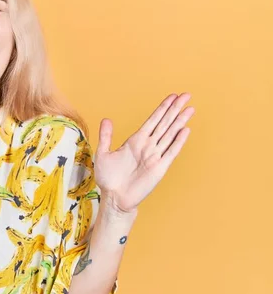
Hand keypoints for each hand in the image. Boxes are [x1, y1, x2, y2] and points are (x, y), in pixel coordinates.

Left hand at [94, 93, 194, 213]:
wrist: (114, 198)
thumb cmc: (109, 178)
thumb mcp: (103, 154)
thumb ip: (106, 136)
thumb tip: (106, 119)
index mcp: (135, 141)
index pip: (153, 120)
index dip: (162, 108)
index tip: (172, 97)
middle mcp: (148, 146)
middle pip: (164, 123)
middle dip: (175, 109)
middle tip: (186, 95)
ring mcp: (155, 156)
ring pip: (170, 134)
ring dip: (180, 122)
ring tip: (190, 108)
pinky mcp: (159, 168)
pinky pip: (170, 152)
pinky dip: (178, 141)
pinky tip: (185, 130)